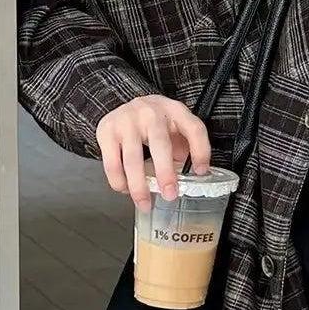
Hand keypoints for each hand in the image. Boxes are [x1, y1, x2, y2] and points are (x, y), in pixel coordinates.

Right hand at [95, 95, 210, 211]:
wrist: (124, 106)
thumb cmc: (155, 121)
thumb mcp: (176, 126)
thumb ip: (187, 146)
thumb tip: (195, 173)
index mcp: (174, 110)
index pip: (193, 128)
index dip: (200, 151)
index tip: (201, 171)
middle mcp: (150, 112)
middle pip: (160, 144)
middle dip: (165, 173)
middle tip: (170, 195)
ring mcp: (126, 120)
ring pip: (132, 158)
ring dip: (138, 185)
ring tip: (145, 203)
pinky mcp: (107, 131)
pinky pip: (112, 162)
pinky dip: (118, 181)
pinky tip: (125, 190)